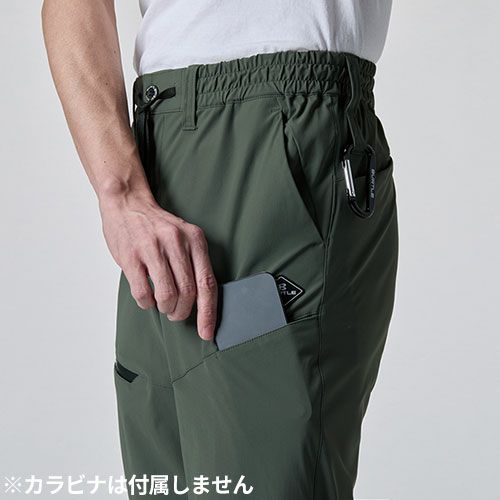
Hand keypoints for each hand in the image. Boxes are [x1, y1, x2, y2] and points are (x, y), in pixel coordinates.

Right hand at [99, 192, 216, 339]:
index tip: (207, 332)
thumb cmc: (157, 226)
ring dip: (166, 308)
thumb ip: (194, 263)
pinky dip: (146, 303)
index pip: (207, 283)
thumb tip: (202, 301)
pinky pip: (142, 292)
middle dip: (183, 311)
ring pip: (167, 295)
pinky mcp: (131, 256)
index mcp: (195, 239)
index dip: (208, 312)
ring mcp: (152, 248)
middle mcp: (176, 242)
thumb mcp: (184, 236)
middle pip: (188, 292)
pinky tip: (147, 297)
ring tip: (163, 306)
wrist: (127, 203)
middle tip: (177, 314)